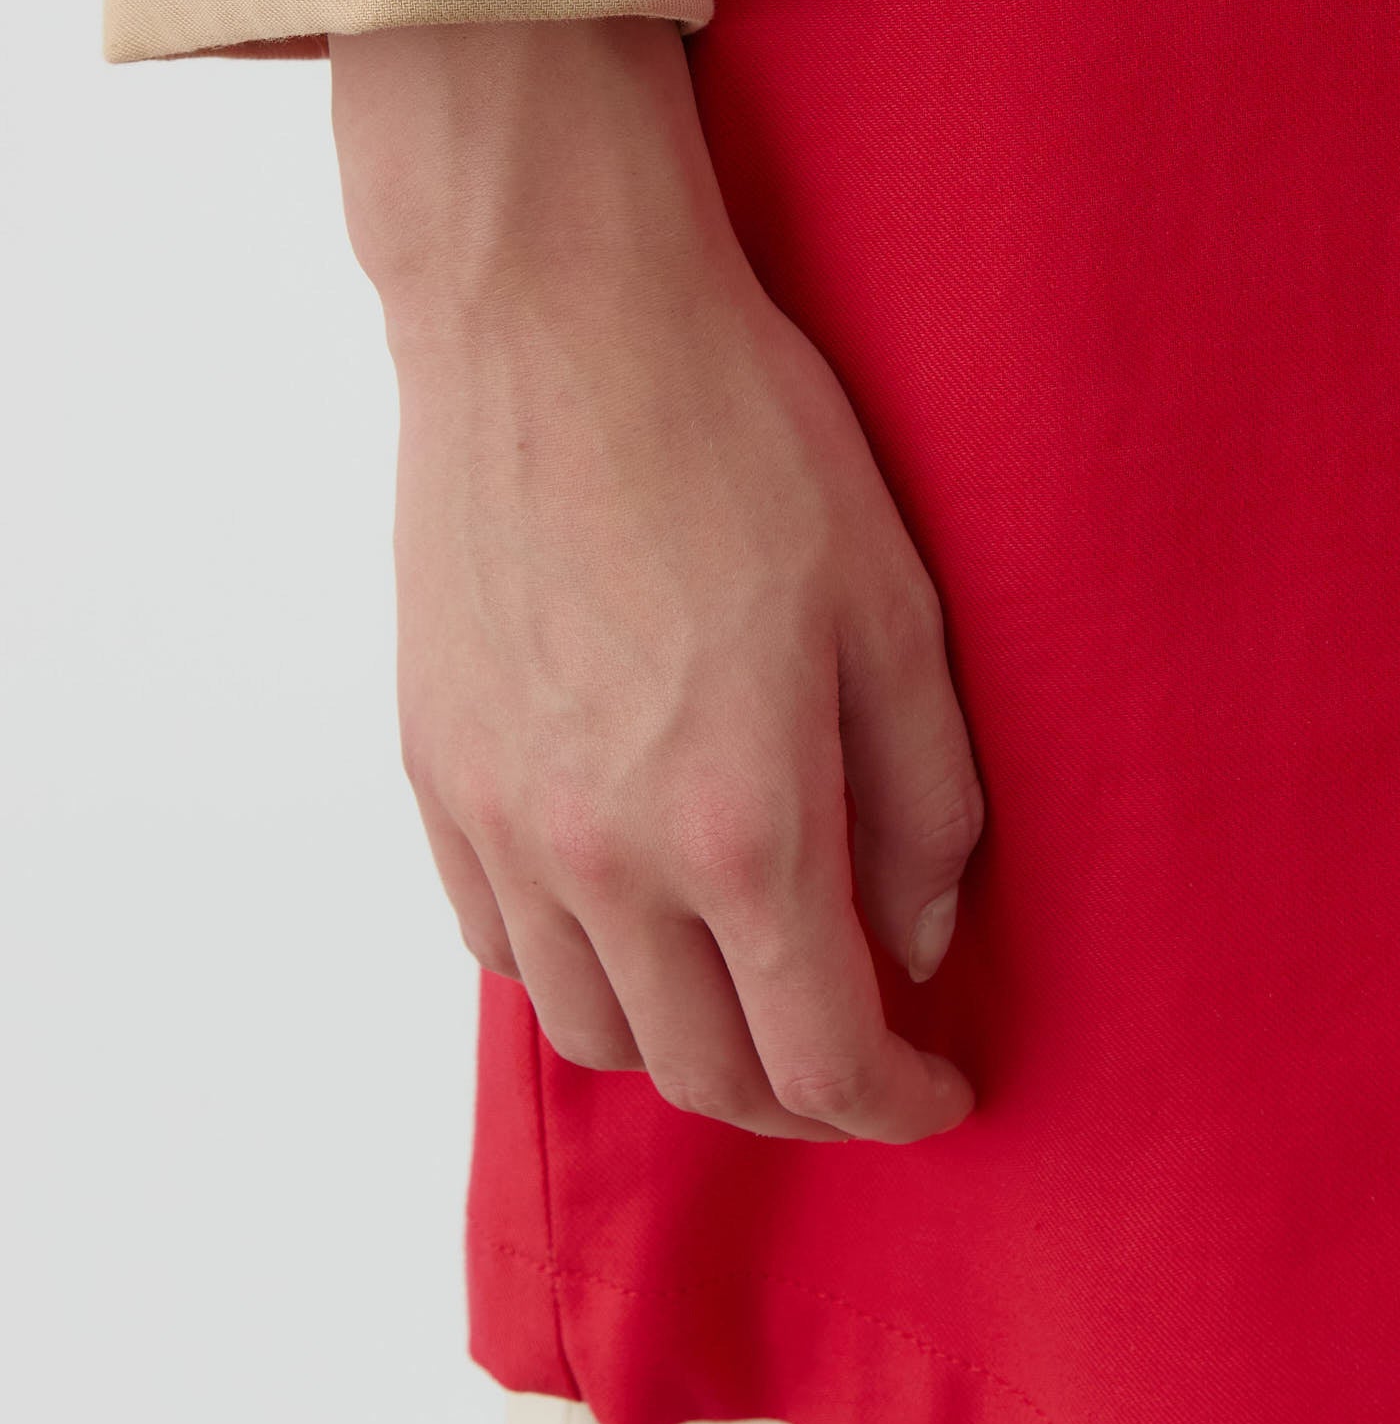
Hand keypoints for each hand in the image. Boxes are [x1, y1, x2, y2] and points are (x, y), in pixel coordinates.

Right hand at [329, 17, 981, 1143]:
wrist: (556, 319)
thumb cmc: (745, 436)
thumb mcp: (896, 607)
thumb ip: (924, 797)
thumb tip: (920, 935)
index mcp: (740, 823)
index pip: (821, 1056)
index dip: (895, 1104)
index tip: (940, 1092)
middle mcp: (602, 856)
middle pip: (702, 1074)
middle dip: (801, 1100)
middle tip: (865, 1060)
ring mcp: (502, 821)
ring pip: (591, 1027)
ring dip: (687, 1048)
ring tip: (755, 996)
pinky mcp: (436, 770)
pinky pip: (500, 942)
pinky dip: (582, 973)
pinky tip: (640, 919)